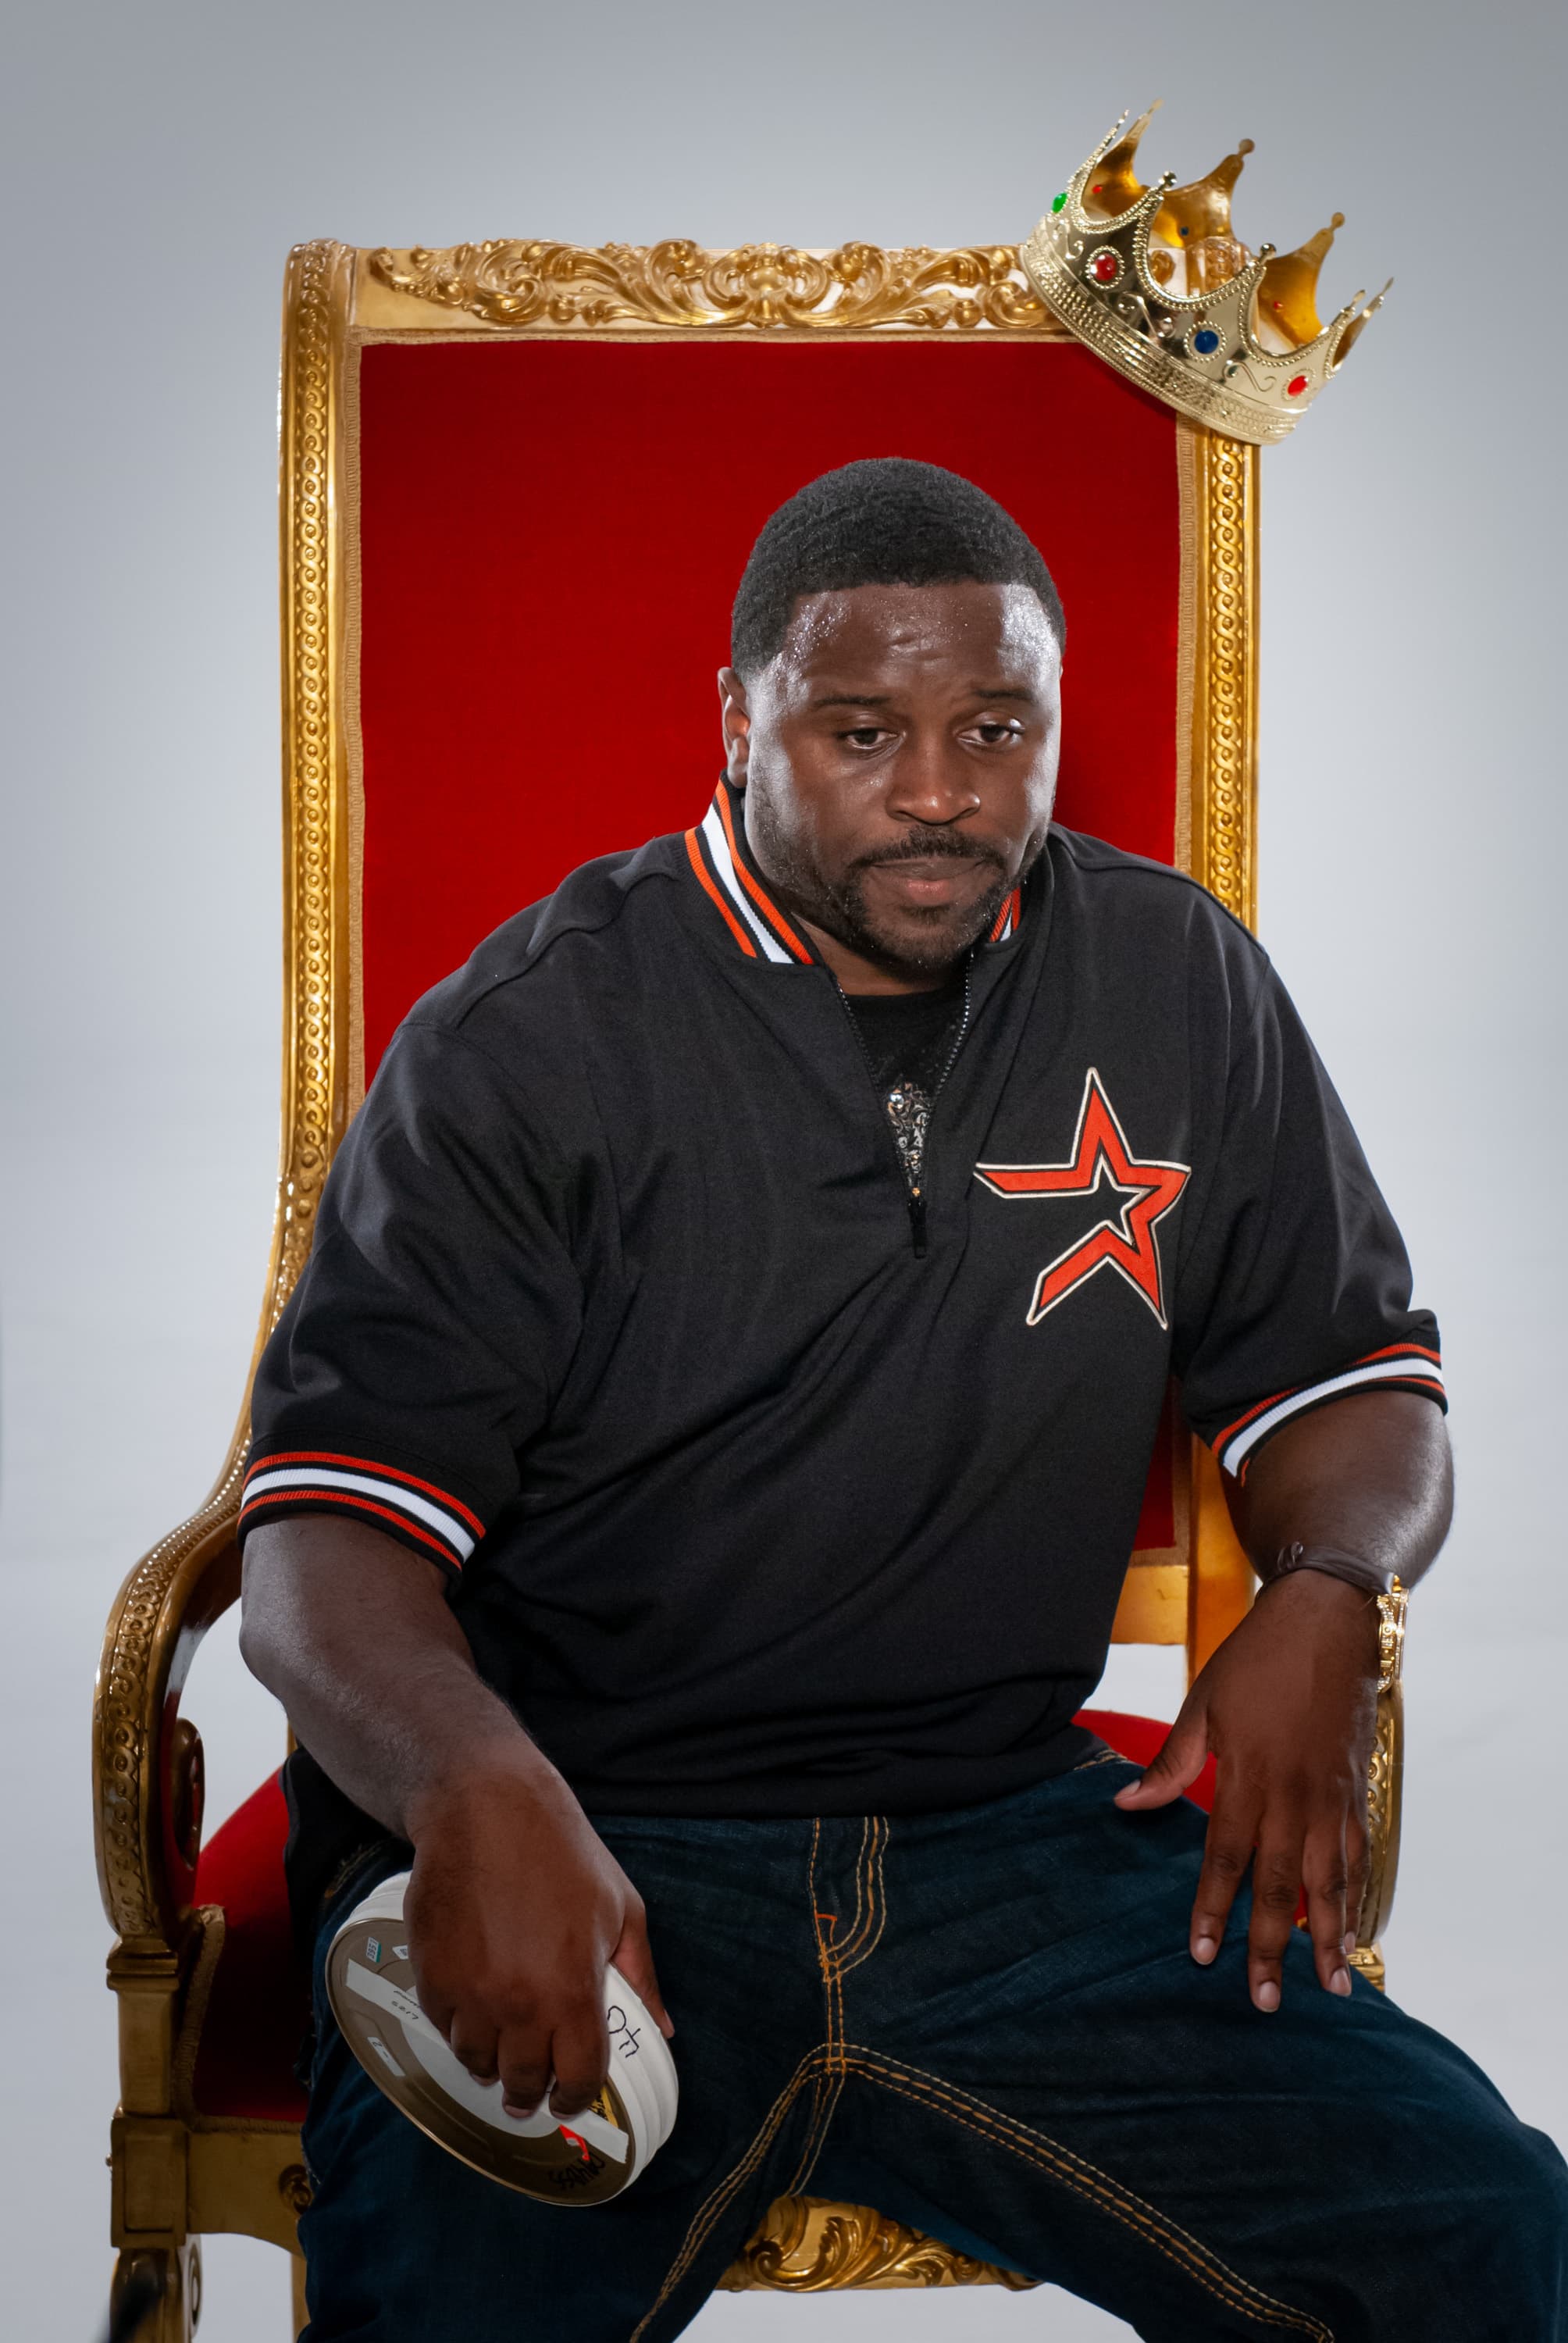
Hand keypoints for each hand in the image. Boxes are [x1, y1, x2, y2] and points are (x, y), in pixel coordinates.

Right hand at [404, 1752, 671, 2121]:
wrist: (485, 1808)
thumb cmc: (560, 1852)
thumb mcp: (622, 1908)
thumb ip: (641, 1976)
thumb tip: (663, 2027)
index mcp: (574, 1990)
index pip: (579, 2078)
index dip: (577, 2097)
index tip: (571, 2098)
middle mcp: (520, 2004)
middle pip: (523, 2083)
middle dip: (532, 2093)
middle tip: (532, 2090)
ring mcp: (471, 1995)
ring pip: (477, 2063)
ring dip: (491, 2064)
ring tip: (500, 2051)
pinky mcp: (432, 1977)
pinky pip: (444, 2030)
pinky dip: (459, 2031)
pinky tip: (473, 2012)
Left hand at [1114, 1570, 1379, 2010]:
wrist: (1326, 1623)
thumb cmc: (1258, 1659)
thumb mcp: (1203, 1703)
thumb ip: (1171, 1762)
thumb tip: (1125, 1804)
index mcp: (1249, 1776)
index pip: (1225, 1858)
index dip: (1213, 1909)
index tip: (1203, 1955)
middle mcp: (1294, 1797)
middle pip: (1281, 1885)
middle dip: (1272, 1946)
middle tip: (1265, 2000)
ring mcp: (1332, 1797)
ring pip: (1331, 1880)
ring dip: (1329, 1936)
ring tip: (1330, 1985)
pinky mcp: (1357, 1790)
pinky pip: (1359, 1855)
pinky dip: (1358, 1894)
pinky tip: (1356, 1926)